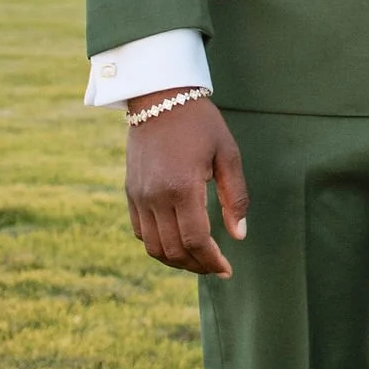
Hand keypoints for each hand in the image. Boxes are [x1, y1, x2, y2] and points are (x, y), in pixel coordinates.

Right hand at [126, 95, 246, 278]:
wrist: (159, 98)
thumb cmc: (200, 123)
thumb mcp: (227, 154)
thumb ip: (235, 197)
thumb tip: (239, 235)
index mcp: (182, 187)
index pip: (196, 240)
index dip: (212, 261)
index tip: (227, 270)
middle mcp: (155, 197)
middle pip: (174, 250)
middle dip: (197, 266)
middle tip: (216, 268)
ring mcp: (138, 197)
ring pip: (154, 247)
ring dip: (176, 261)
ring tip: (198, 261)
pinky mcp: (130, 193)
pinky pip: (140, 232)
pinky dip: (158, 246)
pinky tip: (177, 243)